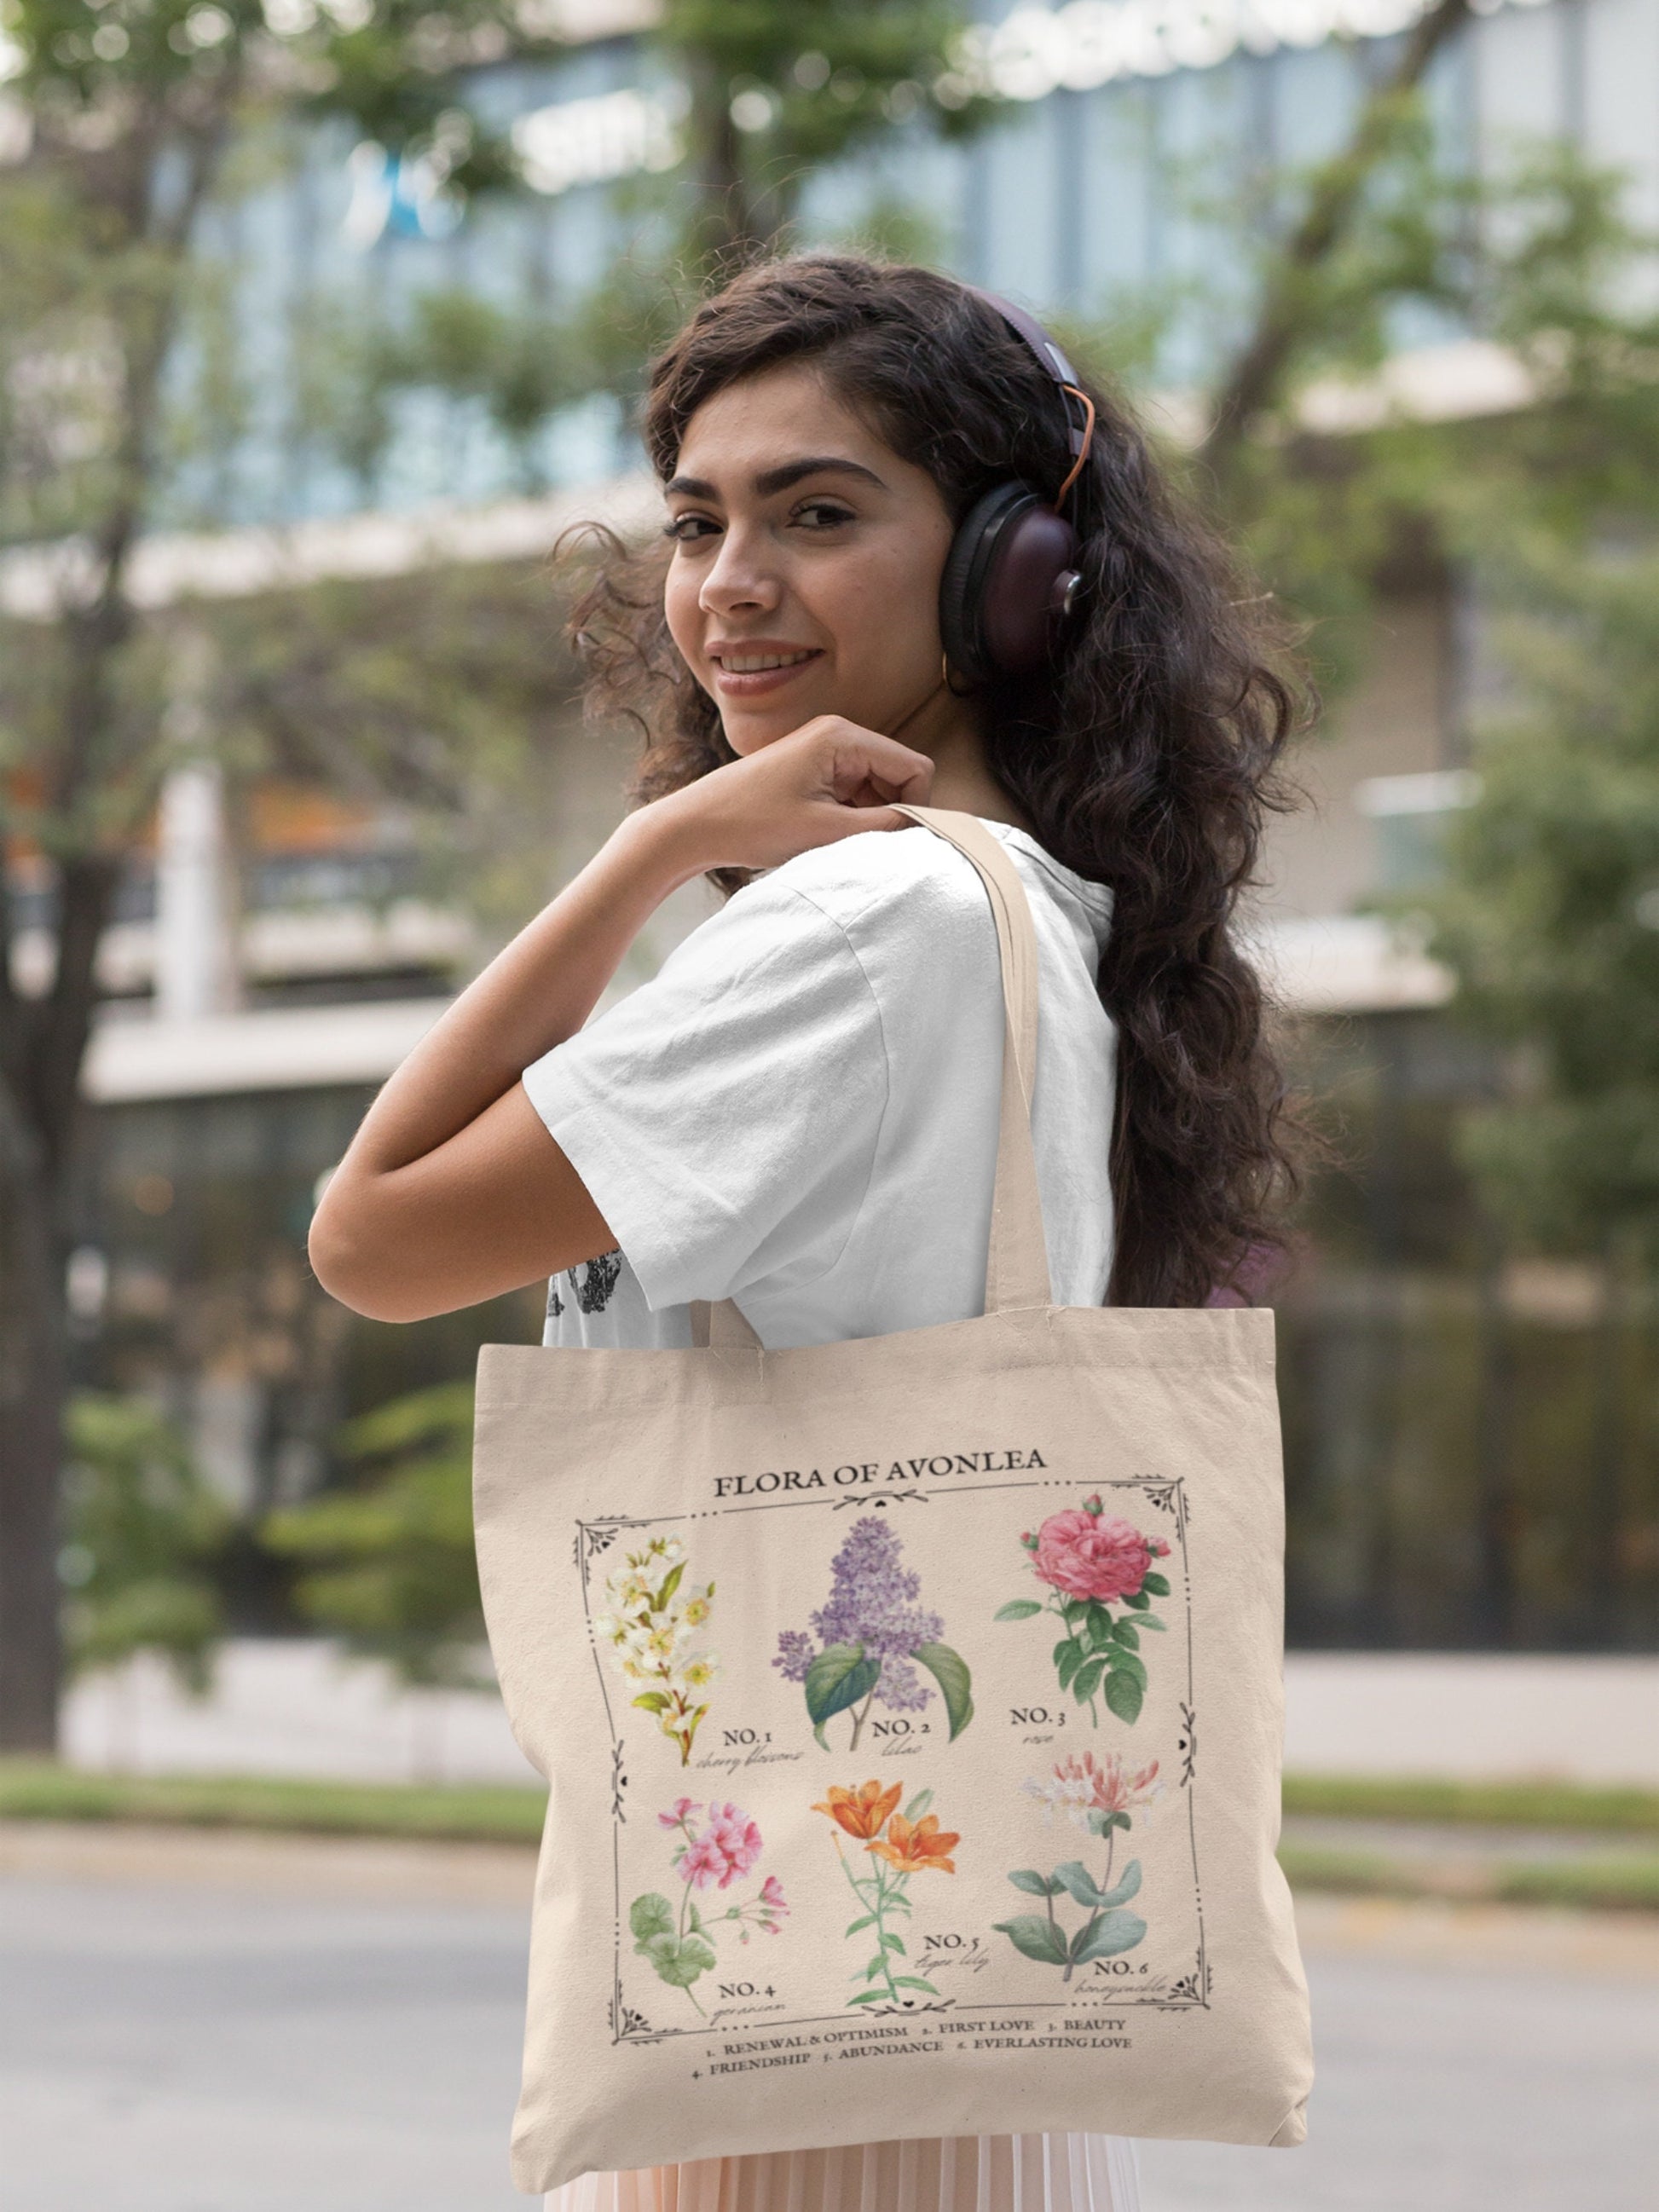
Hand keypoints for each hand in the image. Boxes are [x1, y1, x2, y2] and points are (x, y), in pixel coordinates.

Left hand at [649, 716, 934, 878]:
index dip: (916, 808)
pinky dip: (851, 819)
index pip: (914, 768)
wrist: (695, 825)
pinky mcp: (813, 770)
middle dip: (891, 814)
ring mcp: (824, 752)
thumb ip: (884, 827)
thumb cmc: (752, 823)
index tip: (898, 842)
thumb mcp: (826, 831)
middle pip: (898, 776)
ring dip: (869, 819)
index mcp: (843, 737)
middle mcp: (837, 735)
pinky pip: (854, 795)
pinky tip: (825, 837)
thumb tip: (927, 827)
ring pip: (877, 789)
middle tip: (863, 846)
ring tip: (836, 842)